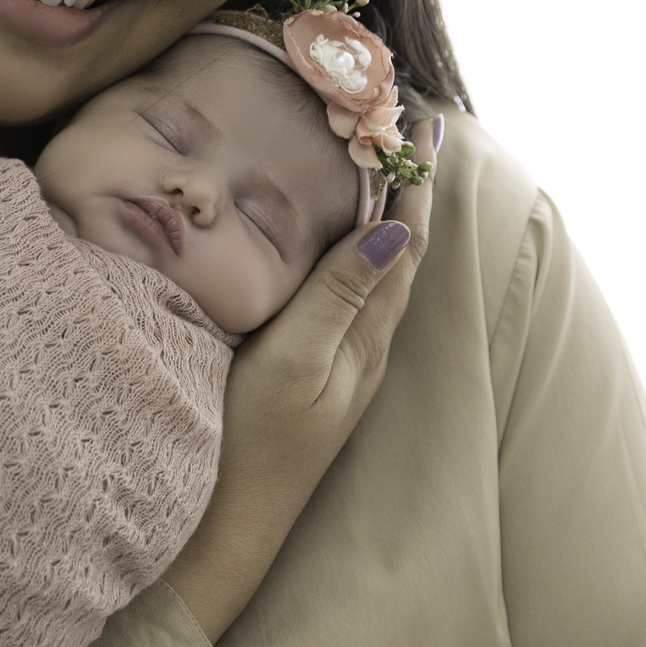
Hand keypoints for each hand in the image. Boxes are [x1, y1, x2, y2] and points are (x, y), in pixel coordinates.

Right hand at [163, 115, 440, 640]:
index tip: (419, 122)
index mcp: (365, 337)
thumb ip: (339, 296)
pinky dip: (350, 249)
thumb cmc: (252, 445)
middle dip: (403, 187)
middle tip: (400, 125)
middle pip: (397, 250)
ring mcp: (340, 364)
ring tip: (378, 166)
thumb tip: (394, 230)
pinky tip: (333, 243)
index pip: (403, 241)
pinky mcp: (313, 374)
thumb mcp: (294, 363)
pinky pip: (347, 293)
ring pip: (374, 272)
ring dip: (381, 215)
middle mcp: (363, 347)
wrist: (226, 525)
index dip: (412, 181)